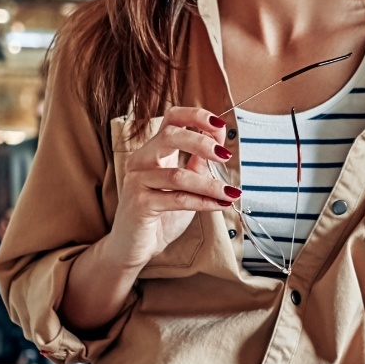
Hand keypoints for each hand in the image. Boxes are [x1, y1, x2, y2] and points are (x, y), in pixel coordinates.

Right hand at [103, 107, 238, 269]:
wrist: (133, 247)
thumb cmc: (160, 214)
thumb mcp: (185, 184)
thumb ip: (198, 163)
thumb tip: (220, 142)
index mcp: (153, 149)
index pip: (171, 118)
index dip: (196, 116)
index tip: (220, 124)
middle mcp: (141, 160)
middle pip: (169, 135)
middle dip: (201, 142)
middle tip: (225, 155)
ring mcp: (137, 181)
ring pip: (177, 175)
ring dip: (209, 184)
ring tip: (230, 192)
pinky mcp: (139, 204)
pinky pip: (177, 199)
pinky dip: (202, 201)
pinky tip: (218, 204)